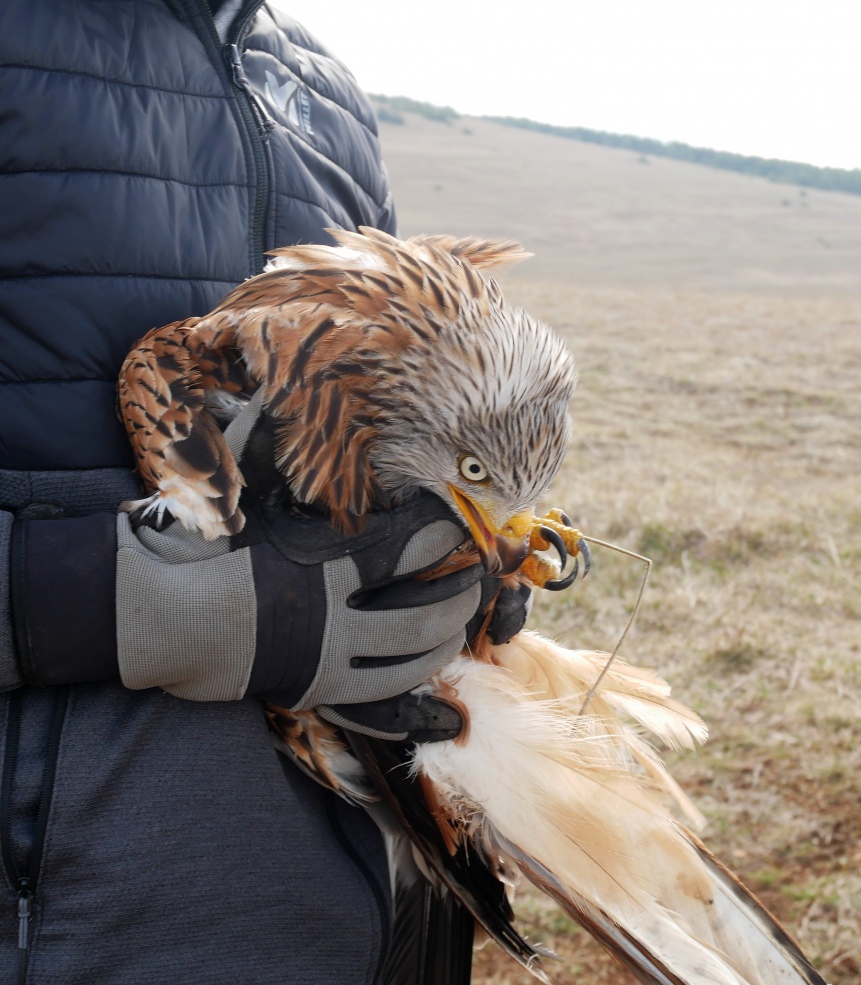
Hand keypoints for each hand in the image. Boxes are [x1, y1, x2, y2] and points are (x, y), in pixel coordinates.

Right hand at [11, 395, 529, 740]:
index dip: (445, 533)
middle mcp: (332, 616)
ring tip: (461, 620)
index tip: (462, 521)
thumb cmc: (192, 546)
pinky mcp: (312, 691)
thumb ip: (259, 444)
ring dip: (447, 638)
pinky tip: (441, 692)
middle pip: (423, 610)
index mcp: (321, 562)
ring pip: (410, 659)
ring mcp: (324, 660)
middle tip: (477, 577)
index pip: (406, 547)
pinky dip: (418, 697)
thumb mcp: (234, 491)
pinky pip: (380, 703)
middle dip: (461, 592)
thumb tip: (265, 391)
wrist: (149, 617)